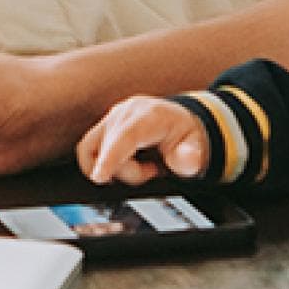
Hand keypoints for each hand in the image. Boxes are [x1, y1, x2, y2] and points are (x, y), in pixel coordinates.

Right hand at [78, 97, 210, 185]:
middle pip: (107, 148)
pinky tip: (125, 163)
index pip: (124, 137)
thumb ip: (191, 156)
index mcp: (149, 115)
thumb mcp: (197, 146)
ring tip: (139, 167)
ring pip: (92, 149)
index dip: (110, 157)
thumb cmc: (184, 134)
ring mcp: (111, 117)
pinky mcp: (103, 125)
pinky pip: (91, 148)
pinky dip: (104, 162)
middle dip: (126, 171)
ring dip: (112, 167)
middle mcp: (125, 112)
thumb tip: (187, 158)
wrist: (178, 121)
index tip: (99, 176)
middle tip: (152, 172)